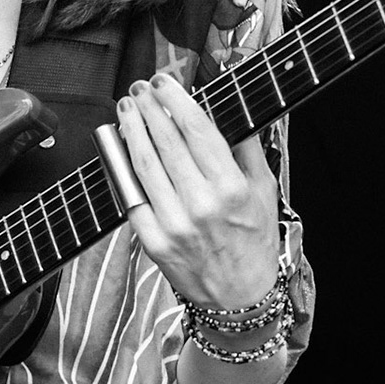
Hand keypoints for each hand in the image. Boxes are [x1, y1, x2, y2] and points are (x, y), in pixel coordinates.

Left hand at [114, 72, 281, 309]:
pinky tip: (119, 148)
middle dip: (149, 109)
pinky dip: (123, 169)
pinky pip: (133, 197)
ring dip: (131, 131)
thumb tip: (230, 108)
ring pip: (144, 165)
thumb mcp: (265, 192)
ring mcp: (174, 225)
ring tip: (126, 109)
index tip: (164, 83)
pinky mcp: (154, 242)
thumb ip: (247, 148)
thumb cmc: (255, 243)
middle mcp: (201, 205)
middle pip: (166, 142)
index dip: (176, 101)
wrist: (240, 300)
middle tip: (139, 88)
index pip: (197, 131)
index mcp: (232, 188)